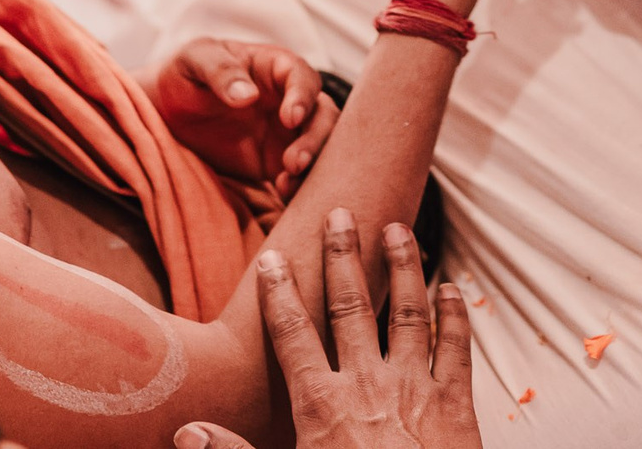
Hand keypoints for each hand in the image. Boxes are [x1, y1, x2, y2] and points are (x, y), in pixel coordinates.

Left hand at [151, 40, 337, 197]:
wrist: (167, 114)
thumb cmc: (183, 76)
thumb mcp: (193, 60)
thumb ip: (220, 71)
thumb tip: (247, 96)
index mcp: (274, 68)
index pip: (302, 76)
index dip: (303, 96)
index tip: (291, 118)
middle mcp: (289, 99)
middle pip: (322, 114)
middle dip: (316, 138)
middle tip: (294, 161)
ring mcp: (286, 133)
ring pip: (320, 146)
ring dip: (313, 165)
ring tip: (286, 183)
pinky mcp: (277, 163)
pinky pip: (301, 175)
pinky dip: (300, 186)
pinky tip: (284, 193)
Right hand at [173, 215, 480, 448]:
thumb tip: (186, 433)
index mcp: (322, 405)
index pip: (292, 336)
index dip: (279, 294)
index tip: (273, 258)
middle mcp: (368, 385)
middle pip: (351, 307)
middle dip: (343, 257)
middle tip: (340, 214)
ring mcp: (414, 390)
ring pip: (408, 313)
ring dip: (404, 267)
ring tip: (398, 227)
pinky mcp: (455, 405)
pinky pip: (455, 349)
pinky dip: (454, 315)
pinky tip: (451, 286)